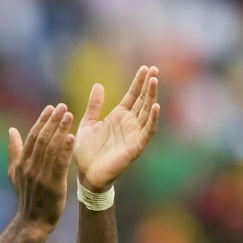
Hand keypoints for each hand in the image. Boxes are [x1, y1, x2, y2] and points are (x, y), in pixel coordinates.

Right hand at [7, 103, 75, 233]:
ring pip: (51, 148)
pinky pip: (60, 164)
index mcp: (22, 163)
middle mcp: (30, 167)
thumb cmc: (26, 197)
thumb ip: (14, 151)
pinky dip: (66, 149)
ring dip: (61, 130)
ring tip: (69, 115)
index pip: (32, 137)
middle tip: (62, 106)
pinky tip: (72, 137)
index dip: (42, 121)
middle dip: (53, 121)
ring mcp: (41, 176)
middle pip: (42, 139)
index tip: (50, 108)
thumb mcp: (14, 174)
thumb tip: (11, 130)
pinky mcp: (53, 185)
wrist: (32, 222)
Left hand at [73, 65, 159, 191]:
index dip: (139, 83)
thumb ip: (94, 106)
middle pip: (143, 101)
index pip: (133, 96)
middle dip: (149, 85)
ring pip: (147, 112)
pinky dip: (153, 119)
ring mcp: (134, 135)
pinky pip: (148, 131)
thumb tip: (98, 85)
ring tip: (155, 81)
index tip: (145, 68)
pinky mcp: (135, 147)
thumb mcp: (87, 124)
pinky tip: (156, 106)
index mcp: (118, 117)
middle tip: (154, 69)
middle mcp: (129, 124)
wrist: (86, 175)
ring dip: (152, 97)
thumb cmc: (86, 153)